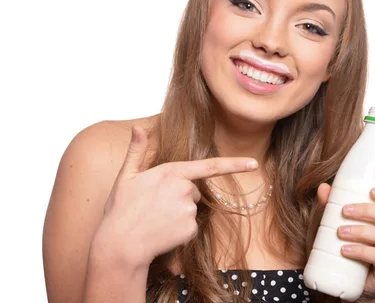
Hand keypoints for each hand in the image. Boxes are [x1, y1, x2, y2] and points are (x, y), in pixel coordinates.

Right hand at [97, 126, 257, 267]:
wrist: (120, 246)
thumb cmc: (120, 210)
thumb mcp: (125, 177)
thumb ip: (136, 150)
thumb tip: (137, 127)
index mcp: (171, 173)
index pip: (209, 166)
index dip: (234, 164)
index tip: (254, 163)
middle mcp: (184, 189)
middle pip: (193, 190)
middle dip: (179, 196)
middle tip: (154, 206)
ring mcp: (189, 210)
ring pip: (191, 208)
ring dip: (177, 213)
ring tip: (155, 219)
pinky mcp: (191, 229)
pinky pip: (191, 226)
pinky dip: (179, 230)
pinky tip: (162, 231)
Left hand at [317, 183, 374, 302]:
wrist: (351, 280)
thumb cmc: (351, 244)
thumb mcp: (342, 222)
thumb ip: (333, 205)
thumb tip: (323, 188)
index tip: (371, 191)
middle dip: (367, 210)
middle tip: (344, 211)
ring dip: (361, 231)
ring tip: (340, 231)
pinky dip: (361, 251)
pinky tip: (345, 250)